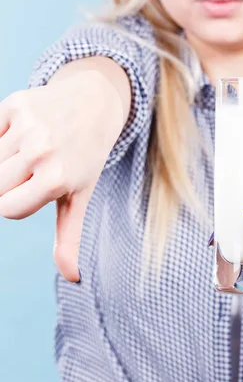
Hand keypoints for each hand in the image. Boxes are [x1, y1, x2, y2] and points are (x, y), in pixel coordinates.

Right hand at [0, 71, 124, 282]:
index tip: (34, 192)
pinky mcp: (14, 105)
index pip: (7, 209)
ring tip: (31, 151)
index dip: (17, 204)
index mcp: (56, 179)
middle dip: (9, 184)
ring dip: (5, 161)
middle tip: (32, 171)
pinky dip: (1, 137)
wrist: (94, 104)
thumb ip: (70, 237)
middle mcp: (41, 152)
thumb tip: (73, 277)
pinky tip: (25, 131)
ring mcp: (26, 127)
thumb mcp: (81, 195)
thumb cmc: (86, 156)